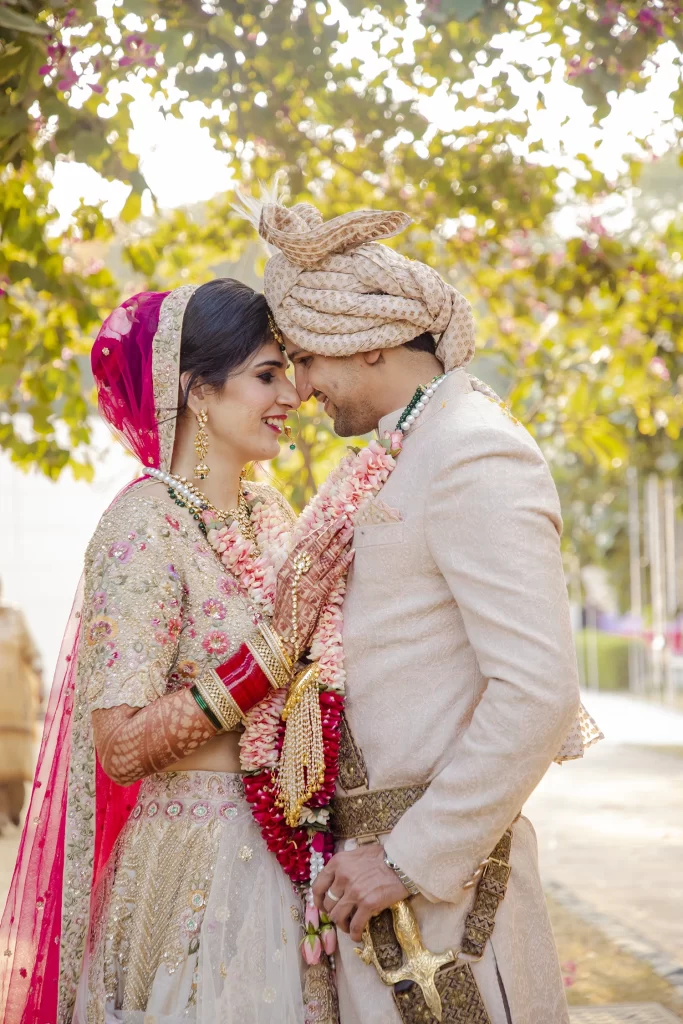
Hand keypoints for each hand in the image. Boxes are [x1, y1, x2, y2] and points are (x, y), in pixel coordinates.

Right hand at [273, 519, 353, 656]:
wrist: (283, 635)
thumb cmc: (287, 613)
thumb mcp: (286, 589)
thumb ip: (295, 573)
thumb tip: (310, 559)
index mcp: (285, 570)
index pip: (303, 545)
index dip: (317, 532)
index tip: (329, 522)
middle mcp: (294, 574)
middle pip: (315, 547)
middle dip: (330, 531)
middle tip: (344, 519)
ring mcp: (304, 584)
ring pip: (325, 558)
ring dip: (339, 543)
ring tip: (350, 531)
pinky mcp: (315, 595)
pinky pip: (331, 575)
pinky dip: (342, 563)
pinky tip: (351, 554)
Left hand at [312, 845, 409, 941]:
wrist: (402, 863)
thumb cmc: (382, 857)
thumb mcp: (356, 855)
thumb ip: (343, 867)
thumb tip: (335, 883)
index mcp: (337, 863)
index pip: (317, 887)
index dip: (318, 901)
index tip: (323, 907)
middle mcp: (342, 877)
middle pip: (328, 904)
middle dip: (332, 913)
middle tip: (340, 916)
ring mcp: (354, 892)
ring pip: (337, 917)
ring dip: (342, 925)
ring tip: (348, 927)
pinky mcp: (368, 904)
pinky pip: (355, 925)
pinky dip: (354, 934)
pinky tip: (357, 936)